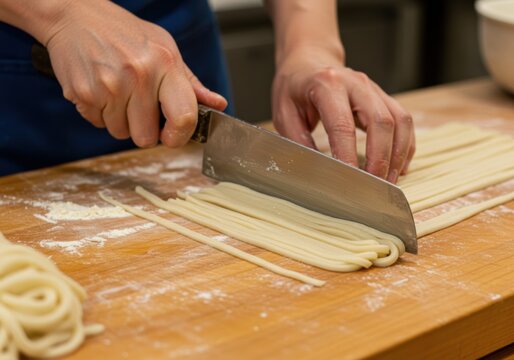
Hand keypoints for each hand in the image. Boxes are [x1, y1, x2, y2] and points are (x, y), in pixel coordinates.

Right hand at [44, 0, 226, 147]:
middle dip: (144, 129)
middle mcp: (138, 75)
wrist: (75, 16)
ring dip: (121, 121)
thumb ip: (191, 84)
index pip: (183, 118)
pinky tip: (101, 90)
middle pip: (146, 138)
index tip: (172, 135)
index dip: (179, 136)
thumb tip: (218, 104)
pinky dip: (101, 114)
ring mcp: (109, 86)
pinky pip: (99, 125)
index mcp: (165, 64)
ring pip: (121, 133)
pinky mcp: (83, 94)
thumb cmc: (124, 34)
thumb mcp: (165, 50)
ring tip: (118, 93)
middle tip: (139, 107)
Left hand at [272, 47, 414, 182]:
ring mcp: (373, 89)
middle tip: (375, 186)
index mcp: (327, 85)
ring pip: (399, 121)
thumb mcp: (284, 114)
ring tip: (388, 181)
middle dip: (381, 158)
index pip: (342, 124)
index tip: (350, 179)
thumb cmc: (294, 89)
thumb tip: (318, 171)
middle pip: (381, 121)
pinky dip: (405, 146)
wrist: (309, 62)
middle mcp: (356, 84)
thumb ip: (299, 141)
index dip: (348, 154)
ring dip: (397, 154)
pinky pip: (404, 121)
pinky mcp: (383, 97)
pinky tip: (398, 166)